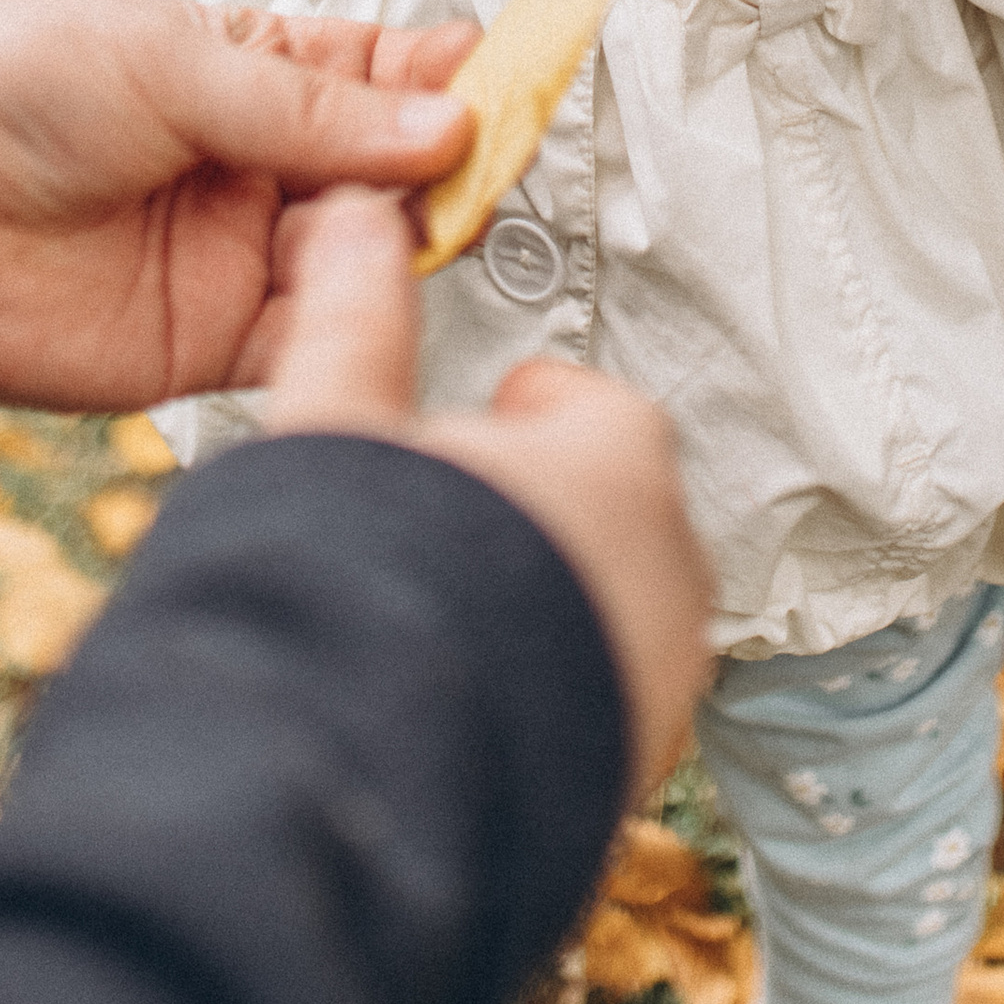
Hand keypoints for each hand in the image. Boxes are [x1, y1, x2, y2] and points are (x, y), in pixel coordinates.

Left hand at [0, 0, 475, 413]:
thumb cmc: (15, 85)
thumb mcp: (175, 63)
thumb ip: (312, 107)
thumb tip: (447, 121)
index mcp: (257, 72)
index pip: (388, 73)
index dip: (460, 76)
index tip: (527, 73)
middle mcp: (262, 166)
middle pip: (397, 174)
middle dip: (450, 167)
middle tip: (484, 162)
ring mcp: (243, 256)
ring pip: (369, 260)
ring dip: (405, 245)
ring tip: (413, 221)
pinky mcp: (212, 344)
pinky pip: (310, 343)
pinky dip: (351, 328)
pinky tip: (365, 298)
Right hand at [255, 187, 712, 799]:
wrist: (373, 787)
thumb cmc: (366, 587)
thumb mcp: (336, 422)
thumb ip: (353, 312)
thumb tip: (353, 215)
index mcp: (615, 463)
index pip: (592, 406)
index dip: (517, 411)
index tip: (467, 428)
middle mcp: (667, 571)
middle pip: (606, 512)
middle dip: (531, 516)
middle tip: (438, 528)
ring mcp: (659, 679)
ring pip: (606, 614)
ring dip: (538, 609)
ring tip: (435, 620)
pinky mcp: (630, 771)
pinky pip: (590, 706)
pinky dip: (537, 697)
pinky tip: (450, 705)